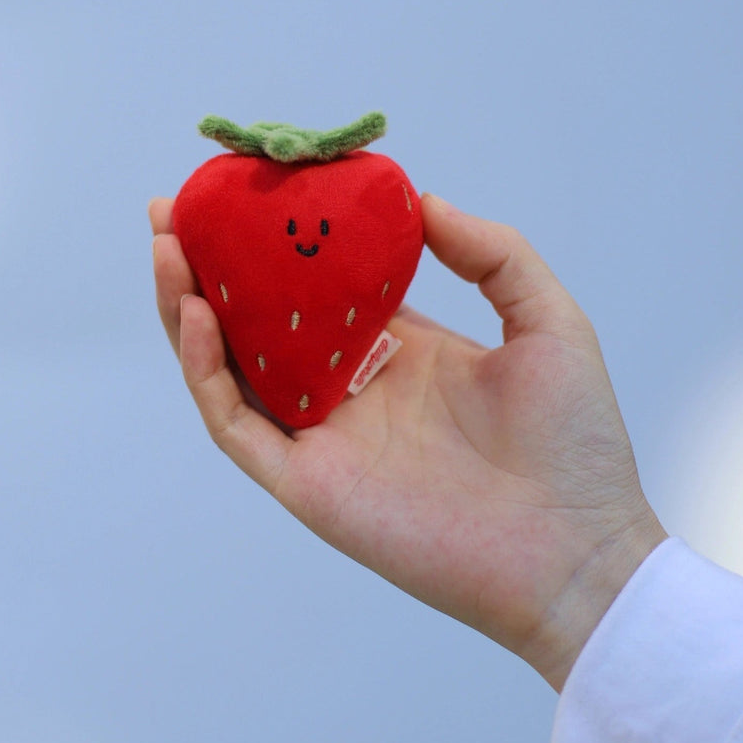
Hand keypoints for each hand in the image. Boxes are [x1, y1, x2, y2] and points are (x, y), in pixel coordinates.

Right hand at [150, 192, 665, 689]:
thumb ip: (492, 254)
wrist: (575, 552)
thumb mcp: (545, 320)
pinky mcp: (306, 481)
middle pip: (256, 319)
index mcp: (394, 348)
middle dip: (209, 265)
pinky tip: (198, 316)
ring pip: (231, 365)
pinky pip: (238, 422)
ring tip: (168, 248)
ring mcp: (322, 435)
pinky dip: (206, 371)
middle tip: (173, 211)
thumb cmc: (573, 443)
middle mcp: (347, 386)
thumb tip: (423, 201)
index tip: (243, 191)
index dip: (275, 242)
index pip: (313, 286)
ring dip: (188, 308)